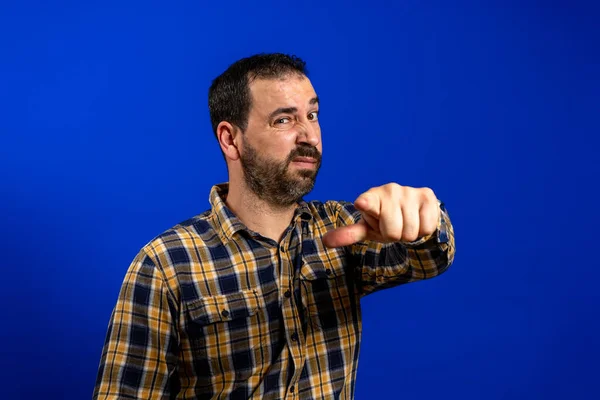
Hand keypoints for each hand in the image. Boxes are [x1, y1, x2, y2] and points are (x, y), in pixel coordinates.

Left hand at [323, 183, 439, 247]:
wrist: (413, 212)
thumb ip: (348, 234)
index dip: (366, 204)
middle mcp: (389, 190)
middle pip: (393, 232)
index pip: (368, 202)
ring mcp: (409, 191)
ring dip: (409, 234)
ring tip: (405, 224)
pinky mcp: (427, 195)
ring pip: (410, 232)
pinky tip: (418, 220)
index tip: (362, 203)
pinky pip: (426, 227)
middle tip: (393, 227)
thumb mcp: (367, 228)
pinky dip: (423, 230)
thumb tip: (325, 241)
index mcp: (370, 197)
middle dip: (394, 236)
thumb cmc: (385, 221)